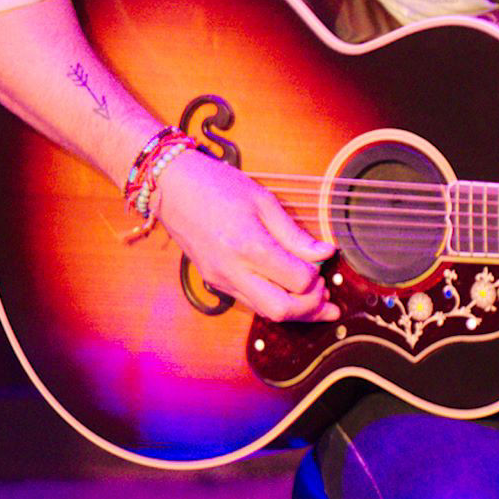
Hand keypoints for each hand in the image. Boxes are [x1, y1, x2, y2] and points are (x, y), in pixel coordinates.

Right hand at [151, 148, 340, 322]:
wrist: (171, 187)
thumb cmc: (219, 186)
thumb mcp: (264, 201)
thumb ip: (294, 234)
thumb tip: (326, 253)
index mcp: (248, 246)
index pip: (297, 280)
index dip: (317, 276)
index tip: (323, 261)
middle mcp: (232, 270)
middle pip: (281, 310)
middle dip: (310, 308)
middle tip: (327, 295)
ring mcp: (220, 280)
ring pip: (265, 312)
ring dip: (294, 311)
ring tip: (317, 300)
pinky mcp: (214, 282)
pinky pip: (250, 302)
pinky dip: (274, 302)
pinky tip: (288, 292)